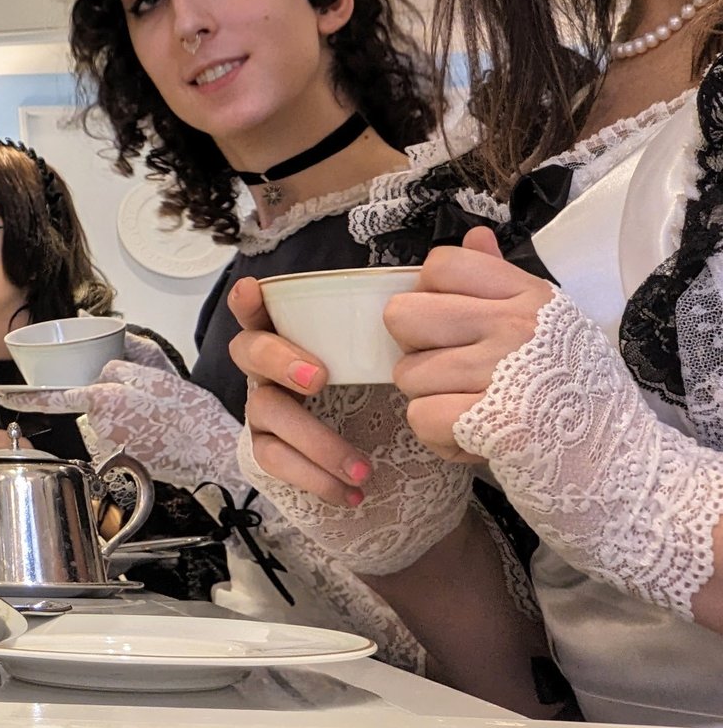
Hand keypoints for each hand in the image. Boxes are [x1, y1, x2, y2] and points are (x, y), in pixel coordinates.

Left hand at [12, 346, 245, 493]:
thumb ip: (125, 362)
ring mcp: (113, 445)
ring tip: (158, 417)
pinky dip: (136, 431)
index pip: (55, 395)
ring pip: (109, 418)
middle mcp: (102, 424)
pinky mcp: (126, 460)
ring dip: (126, 414)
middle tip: (149, 401)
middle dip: (111, 397)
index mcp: (106, 397)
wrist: (216, 453)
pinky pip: (123, 436)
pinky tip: (160, 432)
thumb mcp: (159, 373)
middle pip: (93, 401)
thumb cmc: (192, 415)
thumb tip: (109, 364)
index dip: (26, 396)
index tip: (2, 395)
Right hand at [230, 274, 473, 576]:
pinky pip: (276, 462)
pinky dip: (313, 477)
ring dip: (312, 438)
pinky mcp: (278, 454)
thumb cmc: (403, 391)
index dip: (250, 299)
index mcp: (304, 333)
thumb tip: (480, 236)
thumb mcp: (430, 344)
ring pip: (266, 414)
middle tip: (321, 378)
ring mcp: (273, 410)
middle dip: (277, 360)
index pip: (265, 308)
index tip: (256, 290)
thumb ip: (452, 292)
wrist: (406, 469)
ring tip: (360, 465)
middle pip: (248, 352)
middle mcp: (277, 368)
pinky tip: (351, 490)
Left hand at [387, 226, 552, 460]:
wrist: (620, 465)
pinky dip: (440, 438)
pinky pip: (420, 418)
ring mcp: (505, 374)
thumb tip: (475, 237)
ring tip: (475, 410)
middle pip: (403, 315)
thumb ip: (501, 280)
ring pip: (408, 374)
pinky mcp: (496, 424)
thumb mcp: (549, 325)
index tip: (456, 327)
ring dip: (432, 400)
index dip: (432, 297)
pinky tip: (474, 439)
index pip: (441, 265)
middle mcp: (517, 327)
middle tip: (454, 371)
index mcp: (529, 297)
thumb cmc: (574, 393)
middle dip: (417, 349)